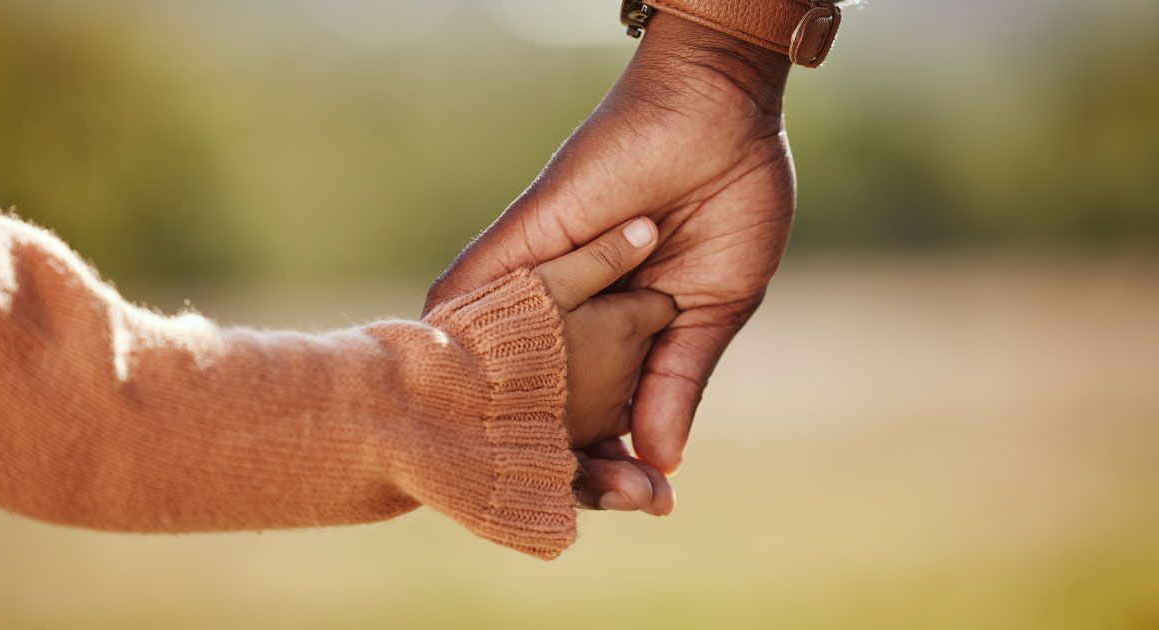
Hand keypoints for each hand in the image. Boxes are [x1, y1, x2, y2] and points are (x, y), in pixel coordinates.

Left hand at [427, 13, 795, 479]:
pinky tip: (459, 407)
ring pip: (500, 371)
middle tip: (615, 494)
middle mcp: (570, 321)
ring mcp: (541, 286)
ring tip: (532, 477)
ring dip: (514, 424)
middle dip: (572, 462)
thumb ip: (678, 380)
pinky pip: (470, 301)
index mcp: (620, 339)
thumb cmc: (731, 204)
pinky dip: (461, 353)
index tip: (648, 500)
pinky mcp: (522, 245)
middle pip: (545, 409)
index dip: (616, 464)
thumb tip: (662, 462)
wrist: (723, 118)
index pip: (601, 419)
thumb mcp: (713, 308)